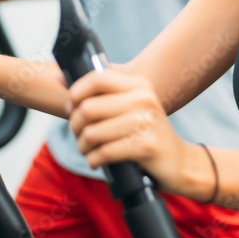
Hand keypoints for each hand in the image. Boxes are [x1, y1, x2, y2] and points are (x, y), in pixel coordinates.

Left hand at [67, 69, 190, 193]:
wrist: (179, 161)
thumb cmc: (146, 132)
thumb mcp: (129, 106)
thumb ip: (98, 91)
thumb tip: (59, 76)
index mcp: (139, 85)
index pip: (96, 78)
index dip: (75, 92)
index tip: (71, 106)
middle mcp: (144, 99)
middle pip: (88, 108)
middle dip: (76, 125)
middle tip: (79, 134)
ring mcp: (146, 122)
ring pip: (92, 133)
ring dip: (83, 146)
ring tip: (87, 149)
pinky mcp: (146, 146)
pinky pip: (103, 152)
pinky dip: (93, 159)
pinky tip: (96, 160)